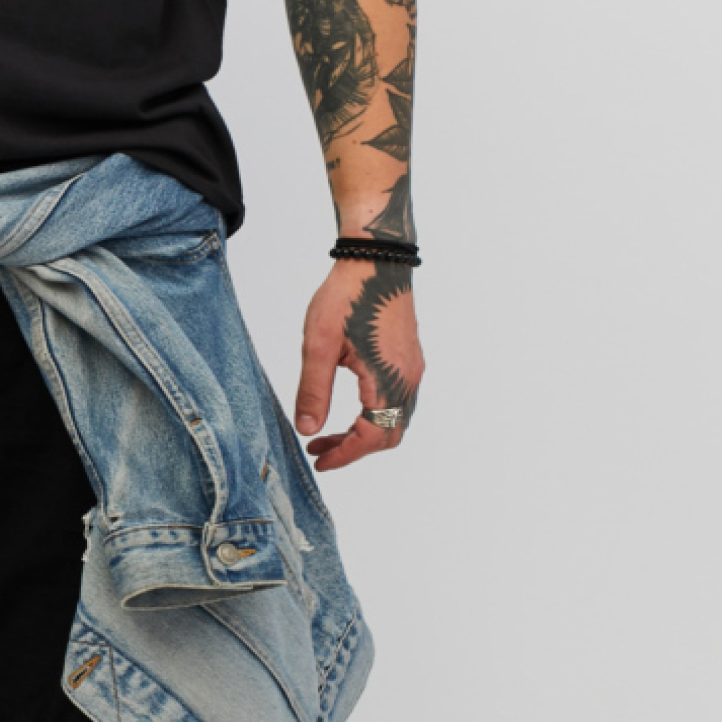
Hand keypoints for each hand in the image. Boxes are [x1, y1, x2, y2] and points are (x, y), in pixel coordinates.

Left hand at [294, 260, 424, 471]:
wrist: (376, 259)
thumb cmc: (347, 296)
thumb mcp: (319, 344)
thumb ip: (313, 390)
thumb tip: (307, 429)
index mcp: (388, 380)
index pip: (370, 437)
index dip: (344, 455)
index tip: (318, 461)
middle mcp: (408, 379)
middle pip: (388, 435)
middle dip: (353, 448)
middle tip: (318, 448)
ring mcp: (413, 369)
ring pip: (395, 420)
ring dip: (365, 432)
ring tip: (328, 430)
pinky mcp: (410, 359)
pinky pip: (399, 401)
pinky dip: (375, 415)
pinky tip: (349, 406)